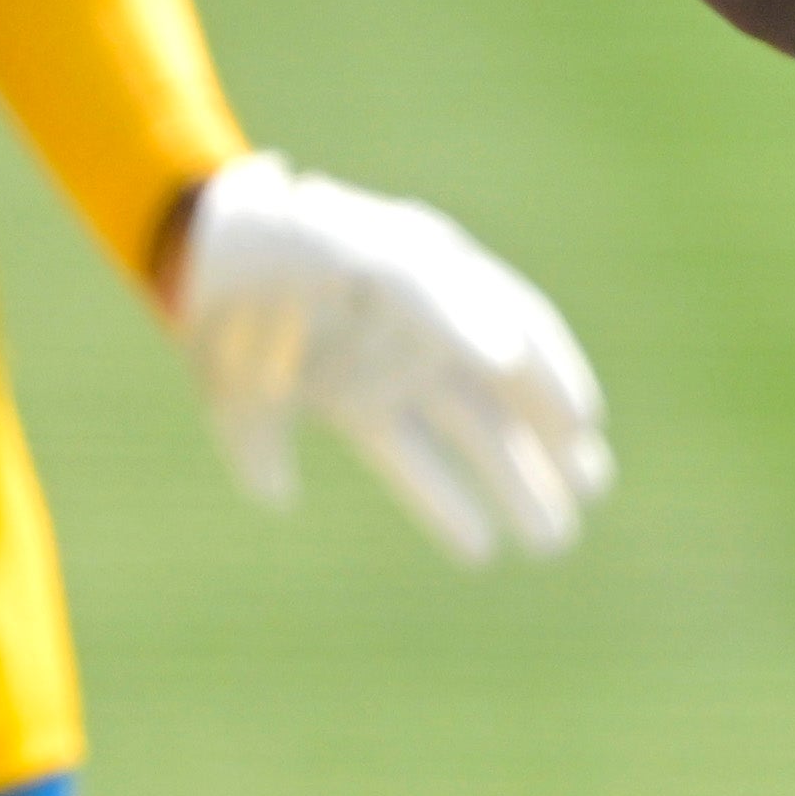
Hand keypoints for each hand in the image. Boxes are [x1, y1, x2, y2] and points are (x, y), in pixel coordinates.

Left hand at [168, 150, 609, 563]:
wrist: (201, 247)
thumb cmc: (256, 249)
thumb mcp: (265, 306)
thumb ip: (300, 360)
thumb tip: (274, 497)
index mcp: (410, 266)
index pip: (491, 335)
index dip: (524, 364)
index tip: (573, 419)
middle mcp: (418, 318)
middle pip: (496, 388)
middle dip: (543, 441)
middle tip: (593, 488)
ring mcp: (390, 358)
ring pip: (469, 426)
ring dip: (512, 482)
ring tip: (554, 540)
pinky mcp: (355, 396)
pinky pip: (409, 452)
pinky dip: (442, 499)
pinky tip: (477, 548)